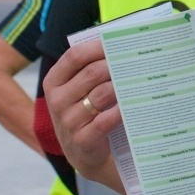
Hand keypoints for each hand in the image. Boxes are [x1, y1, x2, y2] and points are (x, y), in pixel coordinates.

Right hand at [44, 37, 123, 176]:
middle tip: (137, 60)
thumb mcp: (77, 90)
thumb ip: (88, 69)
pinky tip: (133, 104)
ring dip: (123, 85)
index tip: (119, 42)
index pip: (74, 56)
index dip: (97, 47)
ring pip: (102, 94)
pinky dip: (122, 110)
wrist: (82, 152)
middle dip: (117, 65)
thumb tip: (118, 44)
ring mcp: (68, 121)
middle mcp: (57, 100)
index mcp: (54, 82)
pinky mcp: (83, 139)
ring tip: (140, 79)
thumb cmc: (84, 111)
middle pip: (91, 73)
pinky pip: (106, 119)